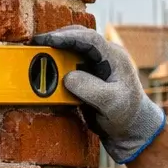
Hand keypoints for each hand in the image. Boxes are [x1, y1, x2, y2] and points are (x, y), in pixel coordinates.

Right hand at [32, 26, 165, 163]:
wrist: (131, 130)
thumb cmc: (128, 114)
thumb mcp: (112, 103)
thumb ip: (91, 89)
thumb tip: (67, 78)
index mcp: (114, 57)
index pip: (89, 39)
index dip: (68, 37)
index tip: (48, 40)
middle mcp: (104, 57)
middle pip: (78, 38)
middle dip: (57, 38)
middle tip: (36, 43)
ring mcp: (95, 66)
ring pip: (71, 51)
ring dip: (54, 52)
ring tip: (36, 55)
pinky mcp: (87, 77)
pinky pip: (69, 65)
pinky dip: (56, 66)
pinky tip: (45, 70)